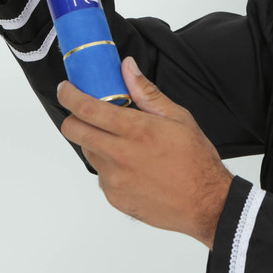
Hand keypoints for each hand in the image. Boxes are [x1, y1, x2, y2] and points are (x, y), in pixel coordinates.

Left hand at [57, 58, 233, 248]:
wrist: (206, 204)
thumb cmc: (196, 160)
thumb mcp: (178, 118)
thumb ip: (147, 92)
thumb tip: (127, 67)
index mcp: (136, 130)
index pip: (86, 108)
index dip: (69, 95)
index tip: (66, 89)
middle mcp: (120, 155)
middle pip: (73, 130)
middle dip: (73, 117)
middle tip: (86, 114)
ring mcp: (114, 179)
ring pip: (87, 152)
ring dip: (95, 142)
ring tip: (122, 143)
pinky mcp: (114, 197)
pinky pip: (101, 175)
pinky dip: (109, 165)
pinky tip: (133, 166)